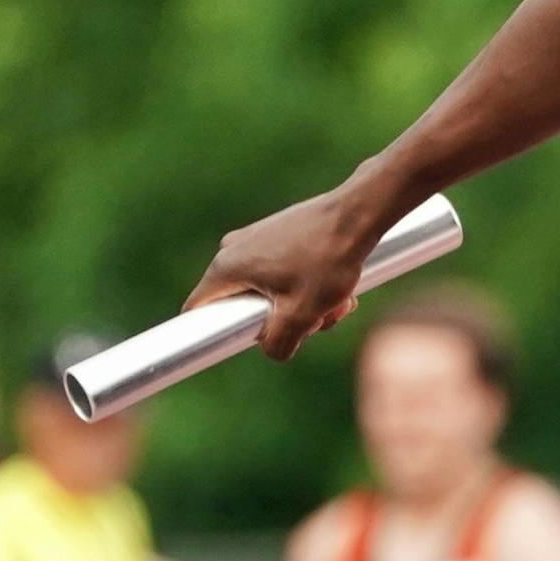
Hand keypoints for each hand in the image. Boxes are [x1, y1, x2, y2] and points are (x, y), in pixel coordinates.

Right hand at [182, 190, 369, 359]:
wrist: (361, 212)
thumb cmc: (329, 258)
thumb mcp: (302, 315)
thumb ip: (277, 344)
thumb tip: (272, 348)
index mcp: (225, 268)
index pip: (199, 314)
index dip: (218, 336)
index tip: (250, 340)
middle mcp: (234, 250)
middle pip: (245, 306)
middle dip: (283, 321)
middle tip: (318, 320)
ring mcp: (257, 239)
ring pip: (273, 292)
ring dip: (306, 305)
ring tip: (339, 300)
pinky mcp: (280, 234)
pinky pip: (286, 273)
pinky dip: (311, 285)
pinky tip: (340, 285)